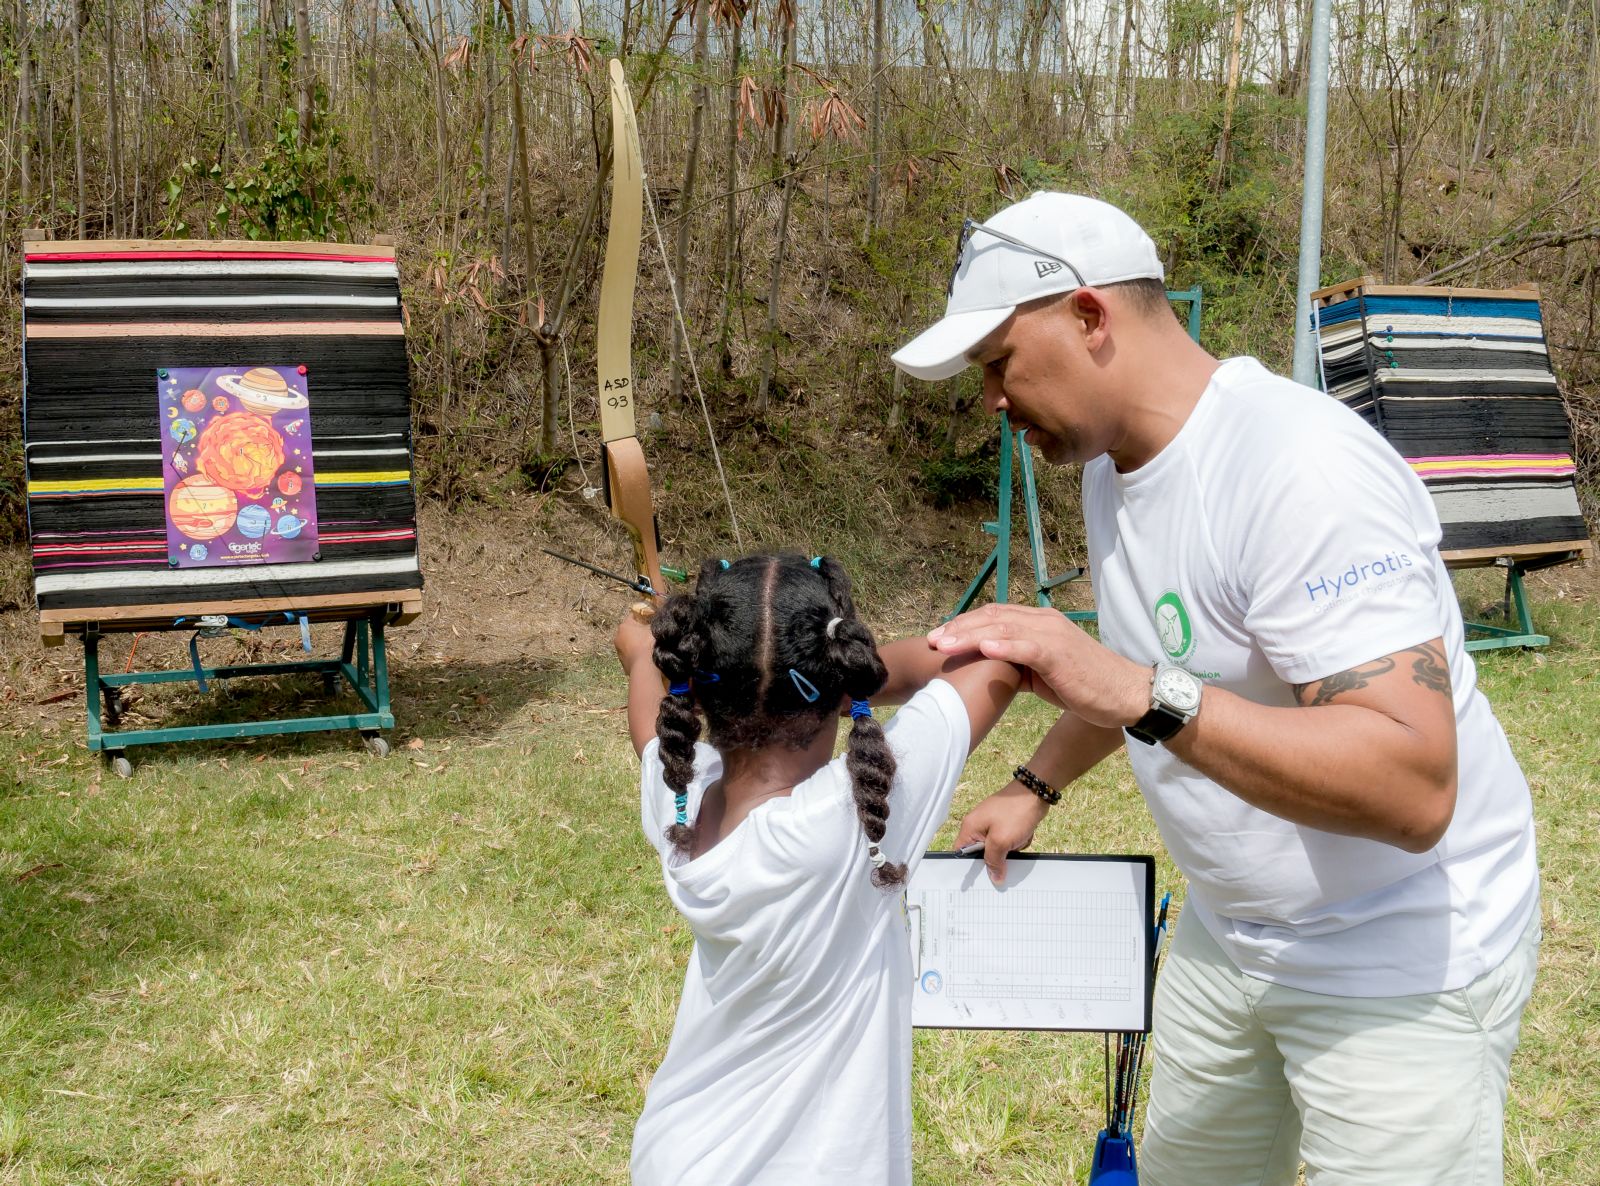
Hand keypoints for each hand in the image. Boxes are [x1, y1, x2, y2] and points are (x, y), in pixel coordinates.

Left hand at [613, 607, 653, 667]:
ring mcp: (619, 651)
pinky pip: (630, 654)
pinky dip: (636, 654)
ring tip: (648, 647)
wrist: (645, 667)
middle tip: (650, 633)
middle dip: (638, 631)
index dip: (643, 616)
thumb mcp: (654, 628)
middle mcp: (618, 637)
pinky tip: (645, 657)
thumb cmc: (650, 643)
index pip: (633, 616)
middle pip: (629, 630)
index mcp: (624, 625)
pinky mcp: (622, 662)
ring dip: (636, 644)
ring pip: (628, 643)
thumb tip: (655, 620)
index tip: (651, 619)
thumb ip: (653, 622)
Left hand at [928, 604, 1148, 729]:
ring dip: (970, 635)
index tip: (938, 636)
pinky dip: (1004, 645)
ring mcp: (1053, 636)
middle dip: (958, 627)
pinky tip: (982, 648)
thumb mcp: (1044, 673)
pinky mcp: (1060, 654)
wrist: (1124, 694)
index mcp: (1040, 623)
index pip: (995, 615)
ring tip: (944, 643)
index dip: (964, 623)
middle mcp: (1044, 622)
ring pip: (1004, 628)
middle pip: (993, 617)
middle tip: (931, 639)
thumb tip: (990, 668)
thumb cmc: (1085, 685)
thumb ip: (1018, 664)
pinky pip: (1027, 647)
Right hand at [953, 783, 1051, 885]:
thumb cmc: (1015, 812)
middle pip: (980, 852)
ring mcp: (991, 823)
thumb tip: (994, 878)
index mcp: (970, 827)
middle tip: (1006, 856)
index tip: (983, 875)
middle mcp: (977, 825)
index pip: (961, 852)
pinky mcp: (1004, 823)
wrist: (1035, 793)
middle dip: (996, 857)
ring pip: (996, 848)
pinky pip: (1007, 841)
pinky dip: (1016, 842)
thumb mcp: (1001, 841)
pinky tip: (1023, 835)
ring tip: (1017, 841)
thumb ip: (994, 861)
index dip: (970, 866)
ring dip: (1008, 849)